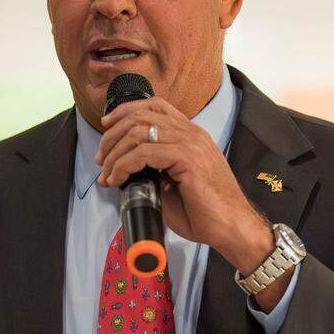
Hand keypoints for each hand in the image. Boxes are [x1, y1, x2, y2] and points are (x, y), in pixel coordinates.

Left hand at [96, 97, 272, 270]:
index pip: (155, 105)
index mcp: (191, 134)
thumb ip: (154, 170)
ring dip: (115, 153)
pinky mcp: (187, 158)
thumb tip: (125, 172)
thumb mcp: (174, 184)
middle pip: (140, 115)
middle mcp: (191, 132)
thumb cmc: (206, 212)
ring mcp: (191, 143)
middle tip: (101, 159)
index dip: (126, 111)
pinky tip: (118, 179)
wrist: (232, 227)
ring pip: (138, 132)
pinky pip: (143, 152)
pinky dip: (124, 165)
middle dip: (112, 136)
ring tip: (108, 174)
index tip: (107, 126)